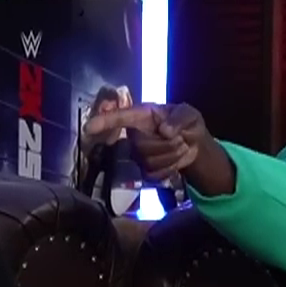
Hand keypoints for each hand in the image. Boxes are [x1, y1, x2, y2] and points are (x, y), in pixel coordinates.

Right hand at [83, 102, 230, 194]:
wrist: (196, 144)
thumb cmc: (187, 123)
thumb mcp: (188, 113)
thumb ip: (179, 119)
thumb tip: (165, 130)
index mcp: (142, 115)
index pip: (119, 118)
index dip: (104, 122)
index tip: (89, 127)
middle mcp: (135, 134)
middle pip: (140, 145)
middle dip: (166, 145)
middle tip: (181, 138)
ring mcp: (138, 153)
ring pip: (149, 161)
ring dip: (171, 156)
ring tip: (181, 147)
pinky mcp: (145, 169)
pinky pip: (155, 173)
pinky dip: (171, 167)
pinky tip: (176, 159)